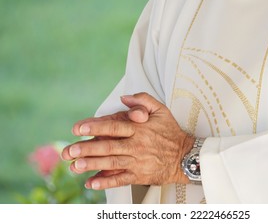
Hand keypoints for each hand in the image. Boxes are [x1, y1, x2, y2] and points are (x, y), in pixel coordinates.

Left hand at [61, 92, 194, 189]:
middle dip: (87, 148)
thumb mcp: (161, 110)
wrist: (185, 156)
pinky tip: (91, 183)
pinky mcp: (139, 176)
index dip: (96, 126)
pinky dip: (105, 183)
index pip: (114, 126)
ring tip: (74, 166)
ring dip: (91, 165)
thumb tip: (124, 98)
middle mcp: (136, 145)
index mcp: (139, 128)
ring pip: (111, 163)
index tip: (78, 128)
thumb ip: (143, 100)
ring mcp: (137, 162)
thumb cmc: (171, 132)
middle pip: (108, 146)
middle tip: (69, 151)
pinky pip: (120, 180)